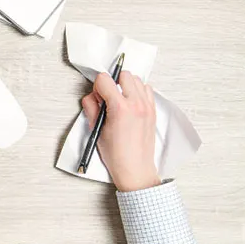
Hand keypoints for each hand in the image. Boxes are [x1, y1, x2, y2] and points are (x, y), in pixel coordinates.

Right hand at [81, 71, 160, 191]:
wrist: (135, 168)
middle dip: (112, 82)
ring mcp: (147, 107)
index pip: (105, 80)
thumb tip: (91, 98)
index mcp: (120, 109)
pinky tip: (129, 103)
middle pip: (124, 75)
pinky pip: (147, 90)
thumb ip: (92, 108)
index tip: (97, 96)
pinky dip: (137, 91)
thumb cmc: (117, 154)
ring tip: (119, 100)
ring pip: (137, 79)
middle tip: (107, 97)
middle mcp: (136, 104)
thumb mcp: (96, 130)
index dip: (97, 86)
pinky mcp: (153, 111)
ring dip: (126, 85)